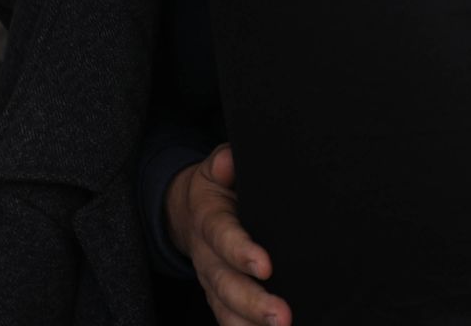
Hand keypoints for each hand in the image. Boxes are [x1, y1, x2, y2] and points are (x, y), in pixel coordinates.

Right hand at [166, 144, 290, 325]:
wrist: (189, 212)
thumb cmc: (218, 187)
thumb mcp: (216, 167)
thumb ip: (224, 162)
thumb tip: (228, 161)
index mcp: (209, 220)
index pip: (222, 237)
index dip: (241, 252)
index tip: (265, 266)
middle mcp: (207, 257)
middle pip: (225, 284)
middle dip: (253, 302)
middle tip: (282, 315)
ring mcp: (212, 281)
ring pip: (227, 310)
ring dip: (252, 324)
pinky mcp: (221, 299)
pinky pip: (230, 322)